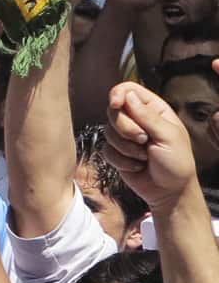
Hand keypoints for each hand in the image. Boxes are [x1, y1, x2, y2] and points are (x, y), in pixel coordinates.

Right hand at [104, 81, 202, 211]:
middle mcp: (137, 120)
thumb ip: (148, 116)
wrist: (170, 192)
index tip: (116, 105)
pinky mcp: (116, 152)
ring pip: (108, 131)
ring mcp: (125, 136)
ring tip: (144, 157)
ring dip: (126, 148)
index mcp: (154, 110)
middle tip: (144, 140)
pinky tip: (137, 166)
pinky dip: (121, 160)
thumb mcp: (168, 137)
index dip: (118, 94)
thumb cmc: (177, 164)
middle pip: (113, 111)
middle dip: (125, 128)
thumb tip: (127, 95)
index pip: (128, 90)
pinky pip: (106, 150)